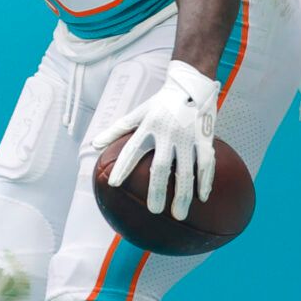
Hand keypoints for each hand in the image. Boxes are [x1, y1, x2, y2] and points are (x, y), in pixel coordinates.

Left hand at [99, 60, 218, 220]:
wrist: (191, 85)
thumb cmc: (160, 103)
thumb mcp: (137, 113)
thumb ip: (117, 130)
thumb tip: (94, 145)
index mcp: (148, 126)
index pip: (132, 149)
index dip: (123, 166)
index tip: (114, 183)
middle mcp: (167, 132)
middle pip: (161, 166)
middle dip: (157, 190)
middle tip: (154, 211)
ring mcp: (188, 136)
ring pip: (186, 170)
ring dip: (183, 194)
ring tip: (179, 215)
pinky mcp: (205, 138)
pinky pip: (206, 164)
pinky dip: (205, 181)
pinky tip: (202, 198)